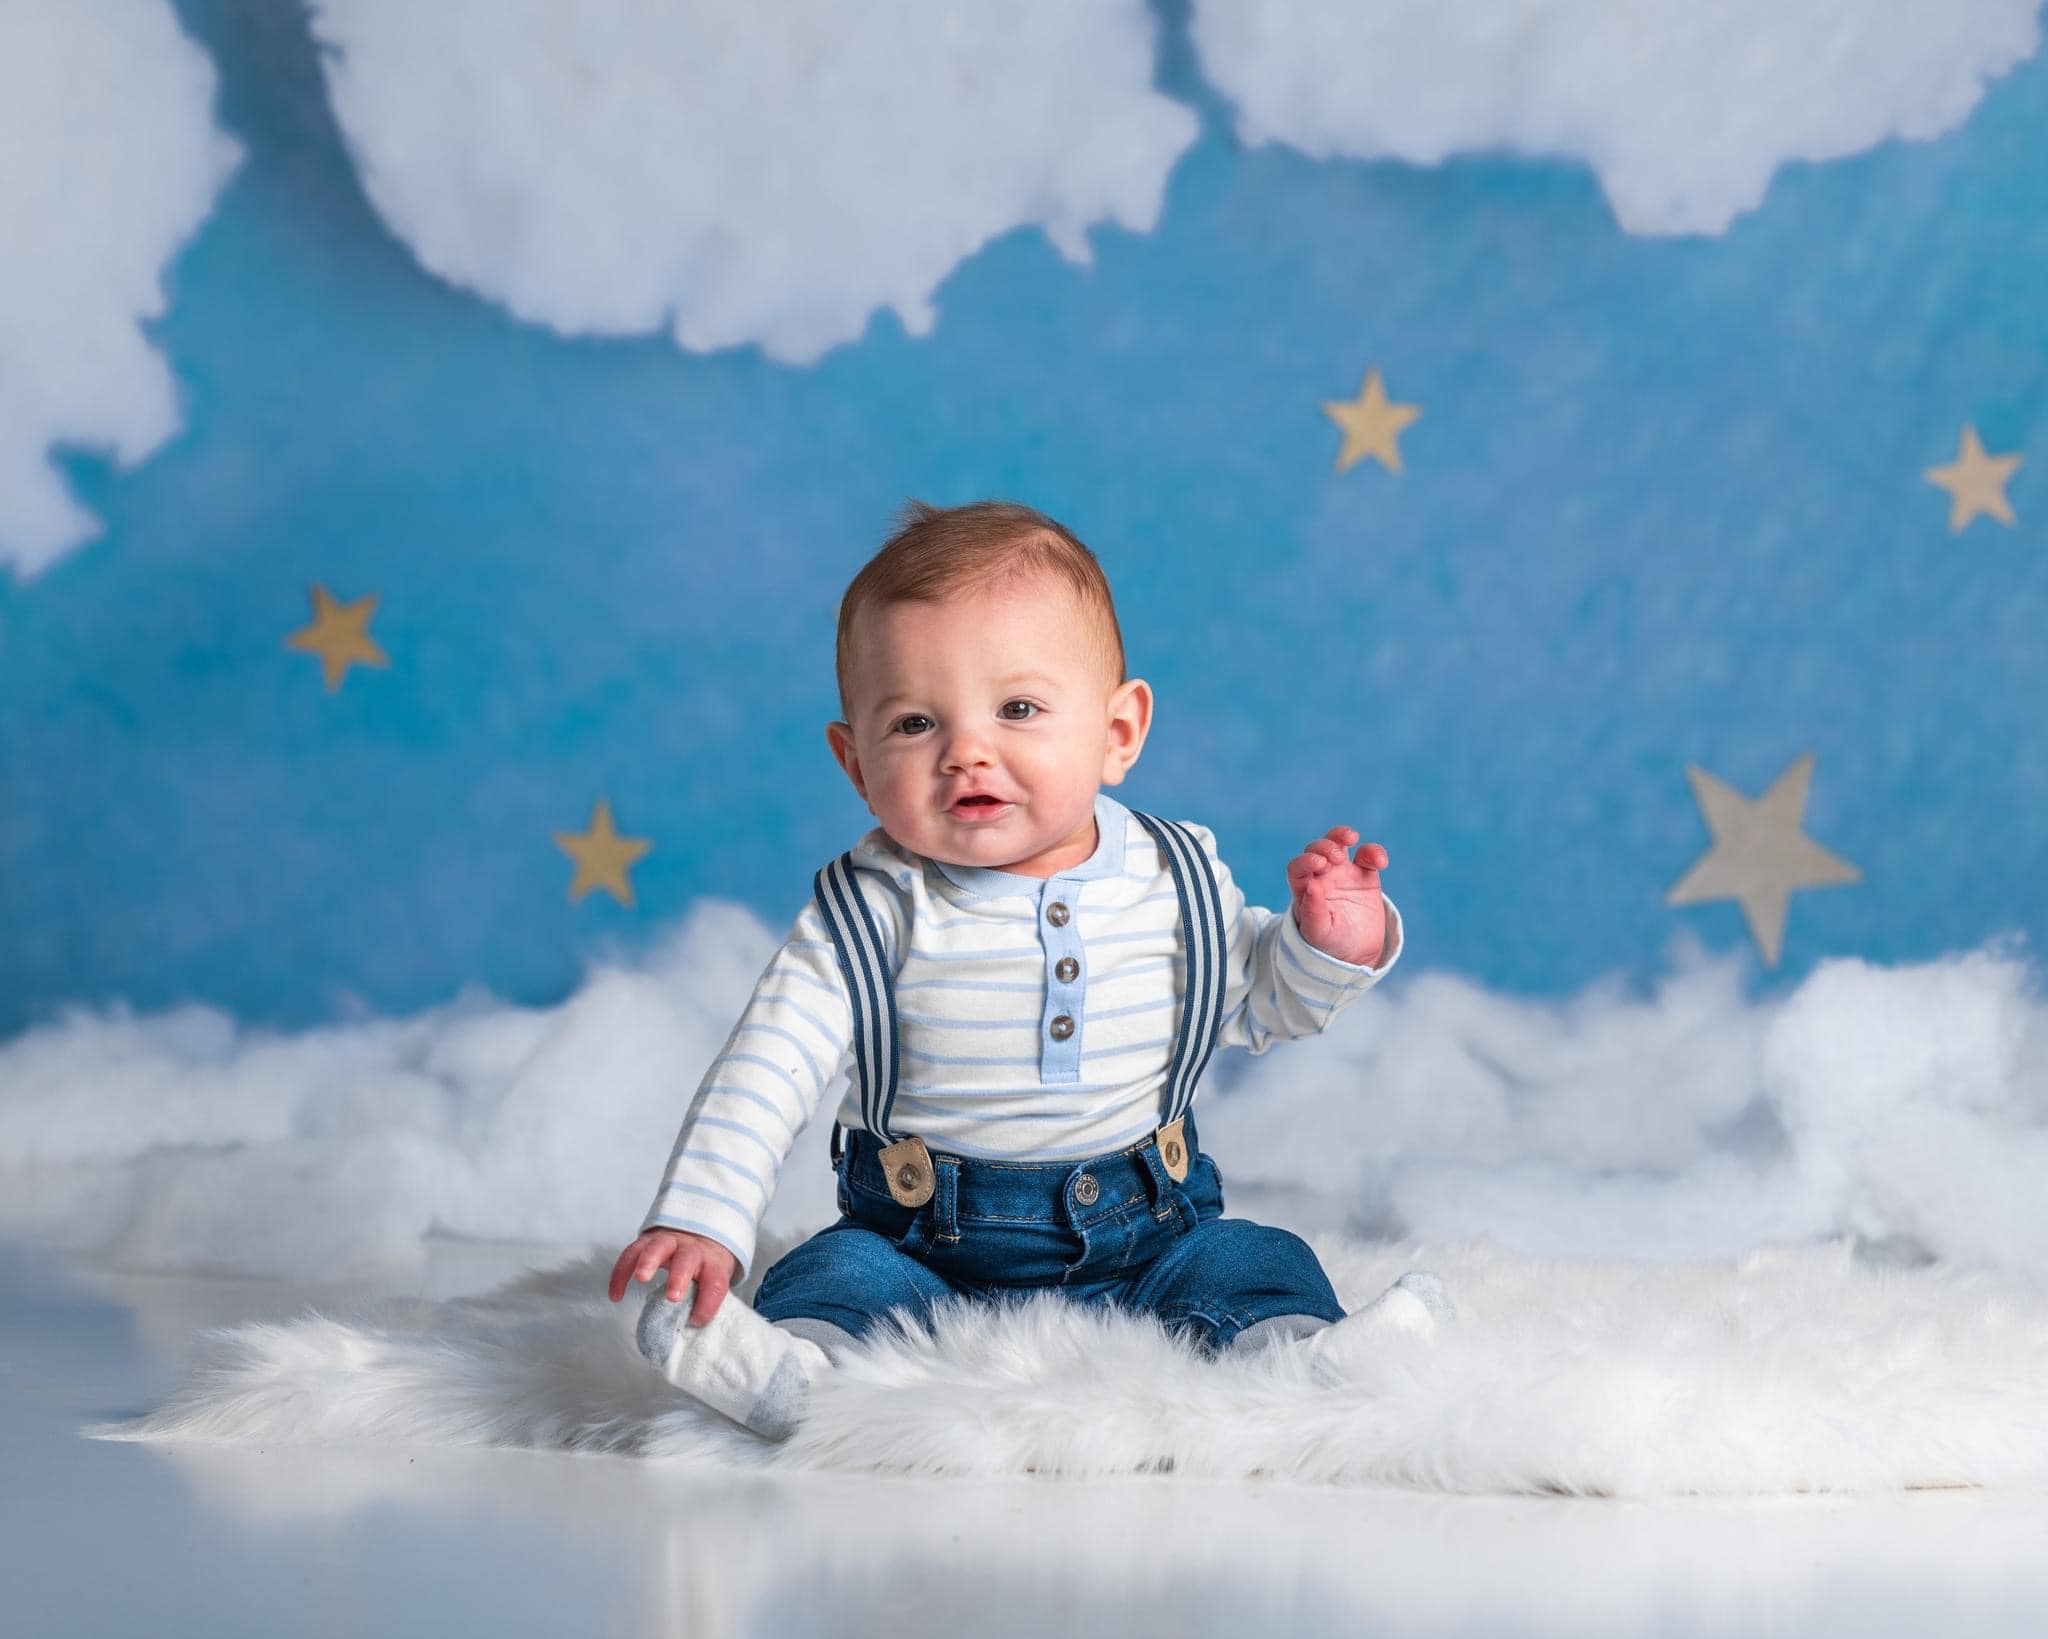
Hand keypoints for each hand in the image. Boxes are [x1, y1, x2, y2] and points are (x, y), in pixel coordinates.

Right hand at [607, 1228, 739, 1326]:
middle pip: (688, 1258)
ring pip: (658, 1246)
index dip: (708, 1303)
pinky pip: (631, 1253)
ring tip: (641, 1278)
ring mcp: (669, 1242)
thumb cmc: (704, 1267)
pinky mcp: (647, 1241)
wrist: (698, 1236)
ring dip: (649, 1261)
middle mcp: (692, 1249)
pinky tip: (616, 1294)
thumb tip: (691, 1328)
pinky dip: (621, 1272)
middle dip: (679, 1276)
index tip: (696, 1321)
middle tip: (672, 1297)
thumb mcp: (712, 1281)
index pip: (715, 1282)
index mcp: (712, 1264)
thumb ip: (703, 1301)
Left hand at [1286, 826, 1388, 966]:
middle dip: (1324, 847)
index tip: (1318, 864)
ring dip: (1340, 836)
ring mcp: (1342, 873)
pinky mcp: (1365, 875)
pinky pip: (1368, 856)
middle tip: (1335, 858)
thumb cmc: (1329, 944)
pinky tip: (1380, 862)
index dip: (1305, 861)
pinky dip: (1373, 853)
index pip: (1298, 868)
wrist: (1356, 953)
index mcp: (1304, 890)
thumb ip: (1313, 912)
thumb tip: (1312, 886)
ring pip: (1338, 844)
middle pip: (1316, 850)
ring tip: (1351, 838)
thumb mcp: (1319, 933)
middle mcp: (1320, 877)